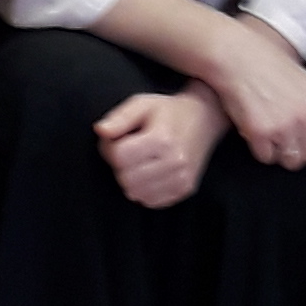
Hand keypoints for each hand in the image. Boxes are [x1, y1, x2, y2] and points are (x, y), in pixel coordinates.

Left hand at [95, 86, 228, 209]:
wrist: (205, 118)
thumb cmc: (168, 111)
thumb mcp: (142, 104)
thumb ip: (119, 117)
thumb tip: (100, 131)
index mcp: (162, 138)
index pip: (119, 157)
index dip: (109, 148)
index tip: (117, 138)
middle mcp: (175, 161)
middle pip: (125, 179)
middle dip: (120, 165)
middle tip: (128, 151)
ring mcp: (181, 178)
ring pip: (135, 193)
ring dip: (131, 179)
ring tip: (139, 161)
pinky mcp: (185, 189)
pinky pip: (150, 201)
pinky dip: (144, 190)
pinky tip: (150, 172)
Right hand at [211, 22, 305, 169]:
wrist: (236, 56)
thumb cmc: (268, 63)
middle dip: (301, 149)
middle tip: (286, 137)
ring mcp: (284, 125)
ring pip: (292, 161)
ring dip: (281, 151)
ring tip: (271, 133)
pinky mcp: (260, 132)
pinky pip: (266, 157)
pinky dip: (260, 148)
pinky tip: (256, 129)